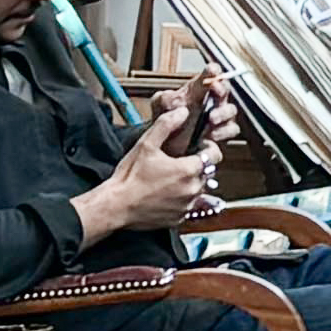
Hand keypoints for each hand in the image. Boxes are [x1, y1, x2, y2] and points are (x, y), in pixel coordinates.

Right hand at [97, 133, 219, 235]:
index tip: (197, 146)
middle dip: (196, 165)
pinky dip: (181, 199)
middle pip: (207, 172)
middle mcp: (193, 189)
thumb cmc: (130, 177)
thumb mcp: (146, 144)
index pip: (214, 155)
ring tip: (168, 178)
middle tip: (177, 162)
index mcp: (189, 170)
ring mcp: (187, 206)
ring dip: (189, 183)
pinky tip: (164, 193)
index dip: (207, 148)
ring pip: (198, 189)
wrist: (116, 206)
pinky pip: (188, 206)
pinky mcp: (179, 219)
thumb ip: (166, 125)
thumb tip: (182, 112)